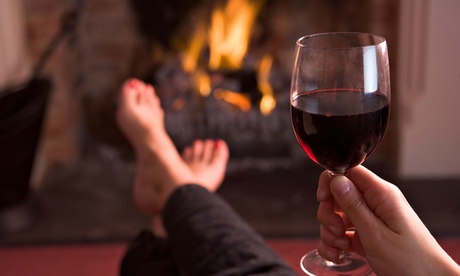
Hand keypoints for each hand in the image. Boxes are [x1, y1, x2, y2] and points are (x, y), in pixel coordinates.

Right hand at [316, 165, 459, 274]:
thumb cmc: (411, 261)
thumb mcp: (376, 234)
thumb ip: (354, 206)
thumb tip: (335, 179)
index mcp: (381, 195)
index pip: (349, 171)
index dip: (331, 182)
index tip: (323, 200)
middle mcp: (375, 203)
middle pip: (338, 194)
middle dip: (329, 213)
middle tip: (336, 230)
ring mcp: (371, 219)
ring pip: (337, 214)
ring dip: (331, 231)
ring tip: (341, 247)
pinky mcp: (367, 234)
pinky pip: (343, 231)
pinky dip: (335, 242)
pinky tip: (338, 254)